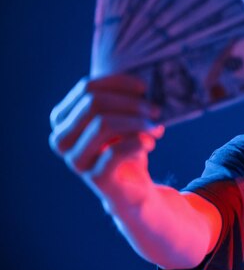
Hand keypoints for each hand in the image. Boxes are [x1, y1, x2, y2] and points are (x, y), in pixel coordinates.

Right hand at [49, 74, 164, 201]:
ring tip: (156, 127)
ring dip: (137, 121)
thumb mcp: (122, 119)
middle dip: (129, 102)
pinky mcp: (95, 177)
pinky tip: (150, 143)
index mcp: (63, 118)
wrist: (132, 186)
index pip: (86, 88)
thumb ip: (126, 101)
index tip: (143, 86)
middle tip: (155, 109)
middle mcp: (62, 139)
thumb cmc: (126, 145)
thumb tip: (145, 87)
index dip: (117, 83)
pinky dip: (138, 142)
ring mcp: (76, 160)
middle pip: (94, 104)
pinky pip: (116, 151)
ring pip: (103, 124)